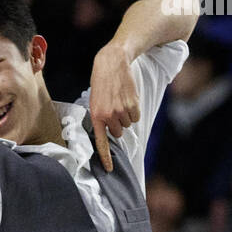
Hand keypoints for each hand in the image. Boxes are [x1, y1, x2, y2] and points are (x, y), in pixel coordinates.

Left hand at [87, 42, 139, 172]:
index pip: (101, 143)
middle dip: (117, 123)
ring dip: (126, 115)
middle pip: (118, 132)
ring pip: (128, 124)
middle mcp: (109, 116)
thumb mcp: (94, 100)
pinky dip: (134, 110)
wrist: (113, 61)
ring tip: (120, 100)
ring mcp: (122, 111)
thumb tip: (109, 133)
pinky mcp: (133, 104)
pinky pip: (136, 117)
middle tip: (114, 108)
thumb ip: (100, 118)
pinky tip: (128, 98)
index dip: (106, 158)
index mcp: (96, 116)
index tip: (109, 169)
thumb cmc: (102, 81)